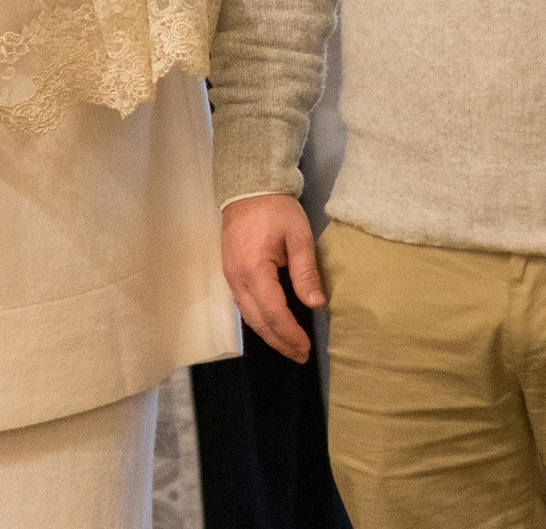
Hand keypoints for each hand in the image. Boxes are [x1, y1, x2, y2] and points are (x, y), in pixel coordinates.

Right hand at [221, 193, 325, 362]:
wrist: (248, 189)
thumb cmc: (276, 210)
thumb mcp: (298, 236)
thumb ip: (305, 272)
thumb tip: (315, 304)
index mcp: (254, 270)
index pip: (273, 313)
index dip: (290, 334)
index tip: (307, 348)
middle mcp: (237, 279)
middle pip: (258, 321)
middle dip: (280, 342)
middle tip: (301, 356)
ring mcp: (230, 276)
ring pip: (248, 316)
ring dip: (268, 334)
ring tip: (289, 347)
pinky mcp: (230, 273)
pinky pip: (243, 305)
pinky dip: (258, 320)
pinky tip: (271, 325)